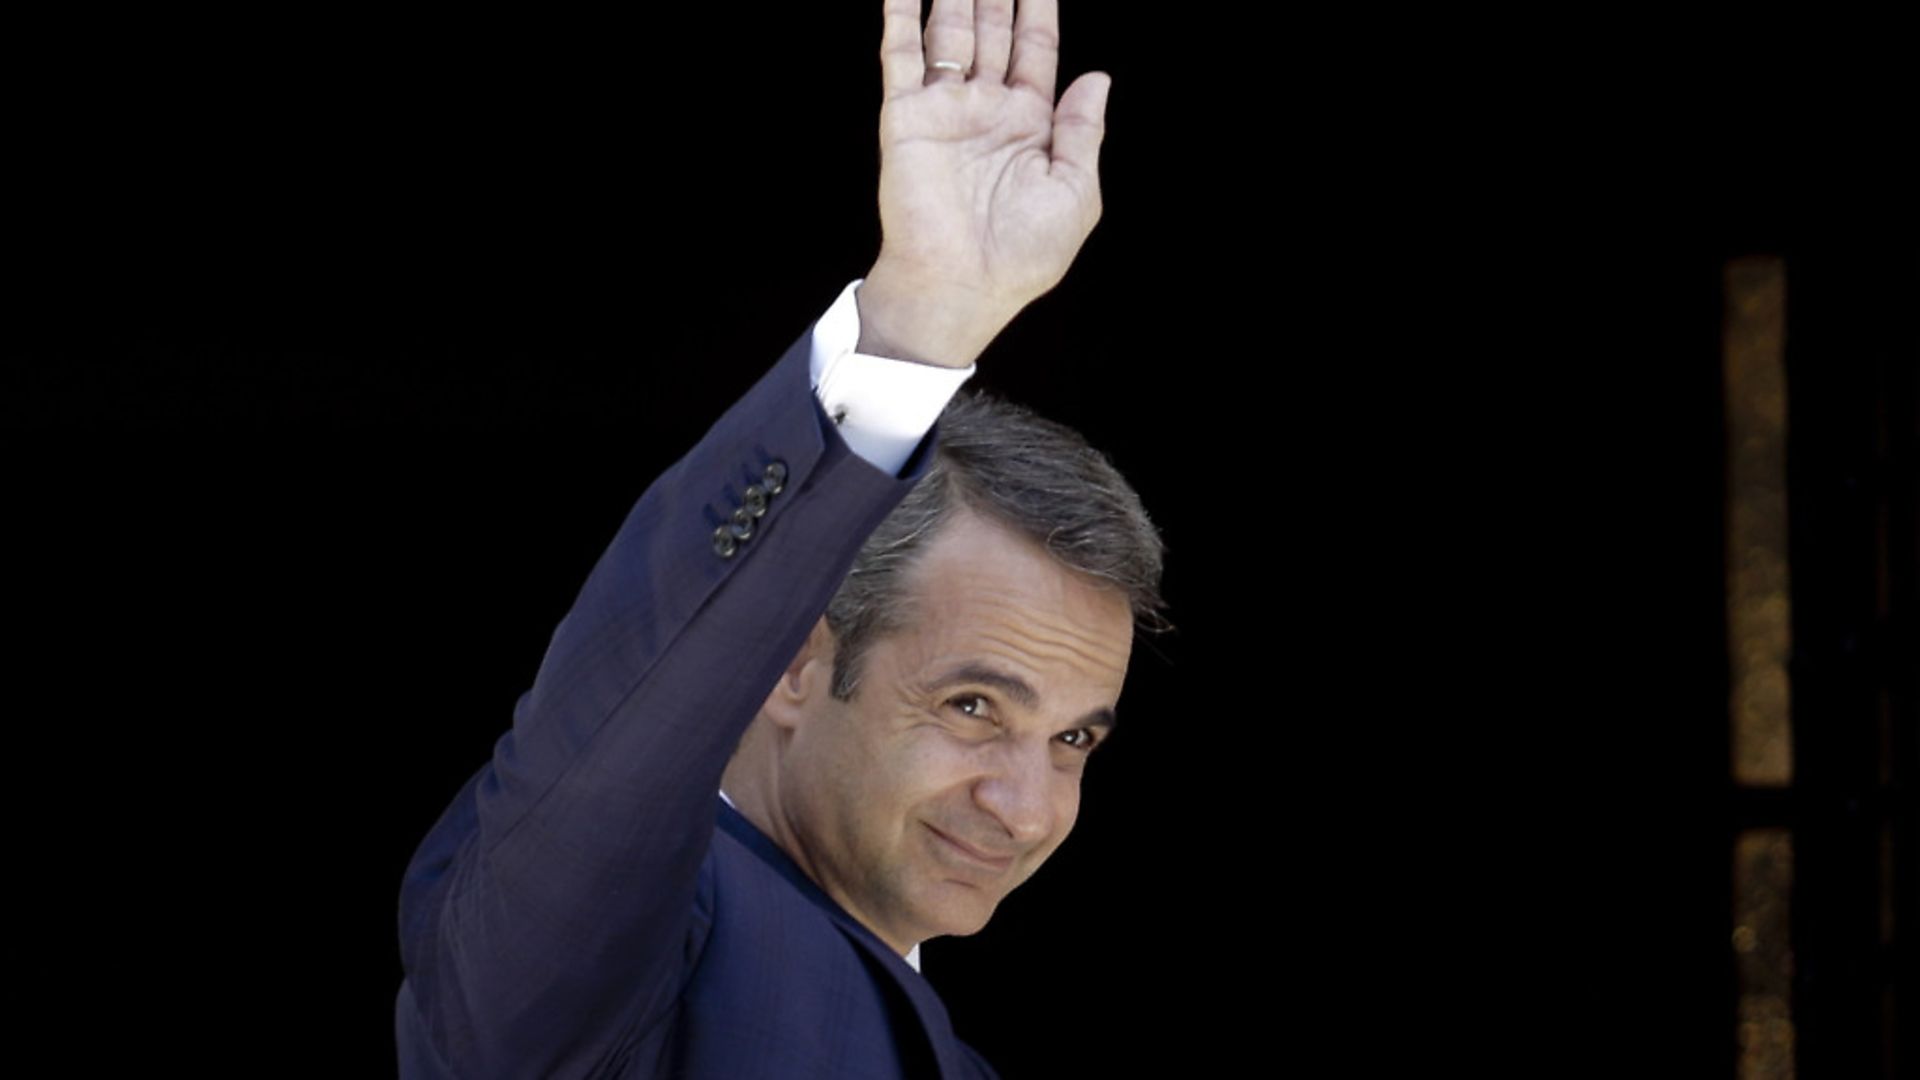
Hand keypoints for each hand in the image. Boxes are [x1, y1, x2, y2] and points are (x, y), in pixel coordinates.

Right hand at [857, 0, 1110, 367]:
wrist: (962, 286)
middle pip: (991, 30)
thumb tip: (1098, 78)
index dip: (1038, 9)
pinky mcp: (907, 118)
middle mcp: (985, 111)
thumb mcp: (1077, 192)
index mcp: (1029, 126)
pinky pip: (901, 55)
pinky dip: (898, 17)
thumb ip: (1084, 130)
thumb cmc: (1022, 254)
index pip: (1035, 50)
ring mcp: (945, 111)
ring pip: (949, 32)